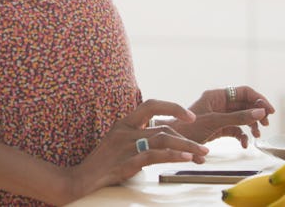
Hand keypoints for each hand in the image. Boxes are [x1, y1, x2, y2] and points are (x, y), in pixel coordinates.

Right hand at [62, 99, 207, 202]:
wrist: (80, 179)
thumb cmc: (102, 164)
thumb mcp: (118, 144)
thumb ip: (136, 137)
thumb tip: (163, 138)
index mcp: (123, 123)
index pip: (151, 105)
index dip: (172, 107)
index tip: (189, 116)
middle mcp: (125, 130)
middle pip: (162, 126)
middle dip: (186, 135)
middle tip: (204, 147)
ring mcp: (125, 146)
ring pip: (162, 138)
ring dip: (186, 146)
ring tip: (202, 153)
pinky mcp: (126, 162)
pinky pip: (154, 155)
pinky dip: (172, 154)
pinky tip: (185, 157)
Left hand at [162, 86, 274, 151]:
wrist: (172, 143)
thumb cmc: (188, 128)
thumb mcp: (215, 122)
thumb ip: (238, 117)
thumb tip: (260, 112)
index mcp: (217, 96)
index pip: (244, 92)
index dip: (259, 99)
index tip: (270, 111)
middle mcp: (219, 104)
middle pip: (245, 104)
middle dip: (256, 114)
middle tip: (265, 125)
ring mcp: (219, 116)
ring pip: (242, 117)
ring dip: (251, 125)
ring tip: (257, 135)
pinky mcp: (218, 129)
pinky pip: (235, 129)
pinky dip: (242, 136)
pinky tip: (244, 144)